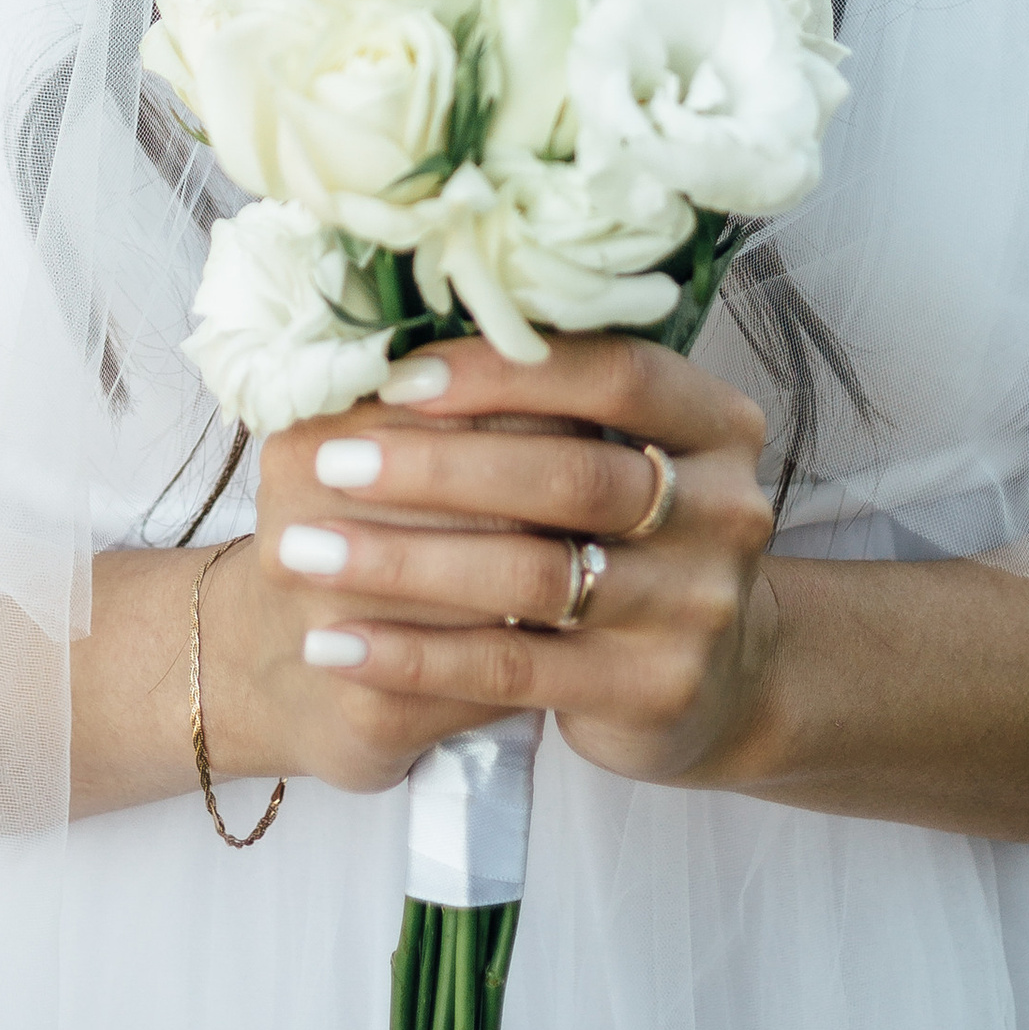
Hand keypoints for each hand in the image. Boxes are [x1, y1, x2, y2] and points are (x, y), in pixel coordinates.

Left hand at [244, 336, 777, 792]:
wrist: (710, 678)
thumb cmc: (624, 533)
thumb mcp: (615, 454)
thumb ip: (539, 400)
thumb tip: (385, 338)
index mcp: (717, 424)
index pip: (614, 372)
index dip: (503, 370)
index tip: (396, 376)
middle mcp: (726, 509)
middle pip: (569, 476)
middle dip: (434, 469)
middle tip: (327, 465)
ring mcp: (697, 606)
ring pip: (532, 575)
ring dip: (403, 562)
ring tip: (302, 552)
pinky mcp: (653, 690)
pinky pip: (512, 670)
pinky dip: (414, 655)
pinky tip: (336, 643)